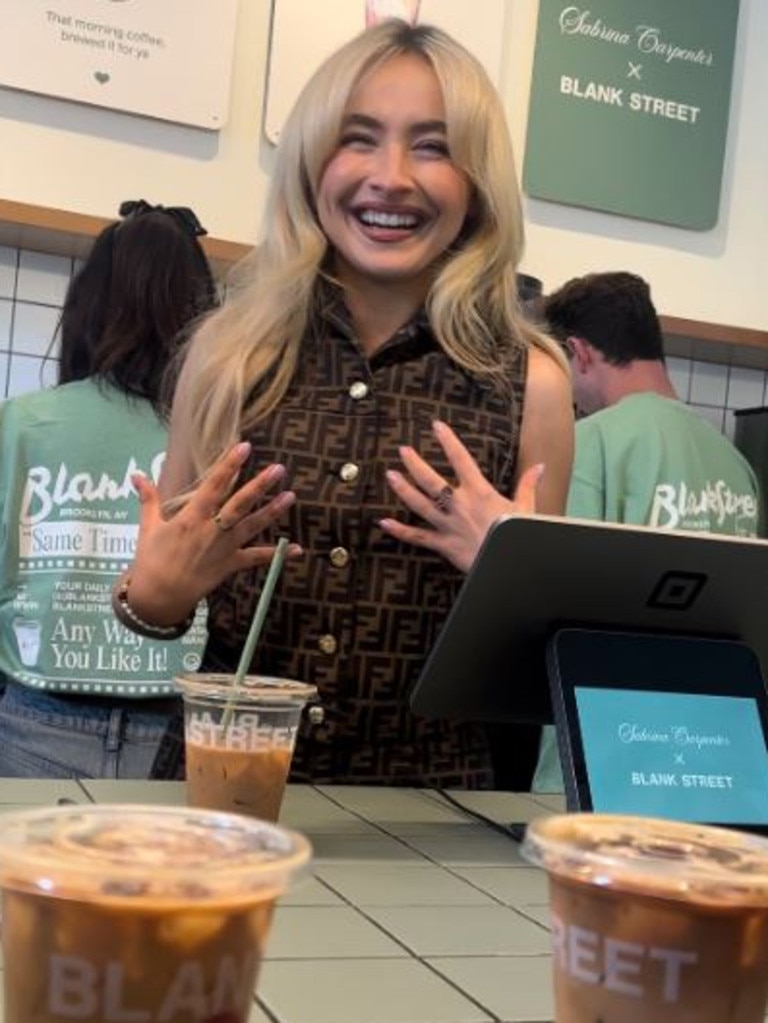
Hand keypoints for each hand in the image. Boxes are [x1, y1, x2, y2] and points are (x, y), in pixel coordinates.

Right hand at [124, 442, 299, 623]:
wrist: (158, 597)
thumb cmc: (151, 560)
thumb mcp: (148, 528)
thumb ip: (148, 499)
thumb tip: (137, 476)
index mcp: (190, 518)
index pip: (213, 486)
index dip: (228, 466)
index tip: (244, 447)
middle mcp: (211, 531)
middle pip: (239, 504)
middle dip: (260, 486)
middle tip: (279, 469)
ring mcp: (224, 549)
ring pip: (252, 526)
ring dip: (272, 511)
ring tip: (291, 496)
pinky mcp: (230, 565)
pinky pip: (257, 559)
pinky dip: (278, 554)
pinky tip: (297, 549)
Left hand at [380, 420, 542, 572]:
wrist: (509, 564)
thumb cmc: (518, 536)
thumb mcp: (527, 508)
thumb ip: (528, 485)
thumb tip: (539, 467)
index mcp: (479, 492)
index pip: (461, 459)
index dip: (448, 441)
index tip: (436, 426)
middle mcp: (459, 505)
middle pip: (431, 480)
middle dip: (415, 464)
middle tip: (403, 450)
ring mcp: (448, 525)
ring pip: (420, 504)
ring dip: (403, 489)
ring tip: (390, 475)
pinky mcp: (444, 545)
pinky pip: (418, 537)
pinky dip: (400, 531)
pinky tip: (385, 522)